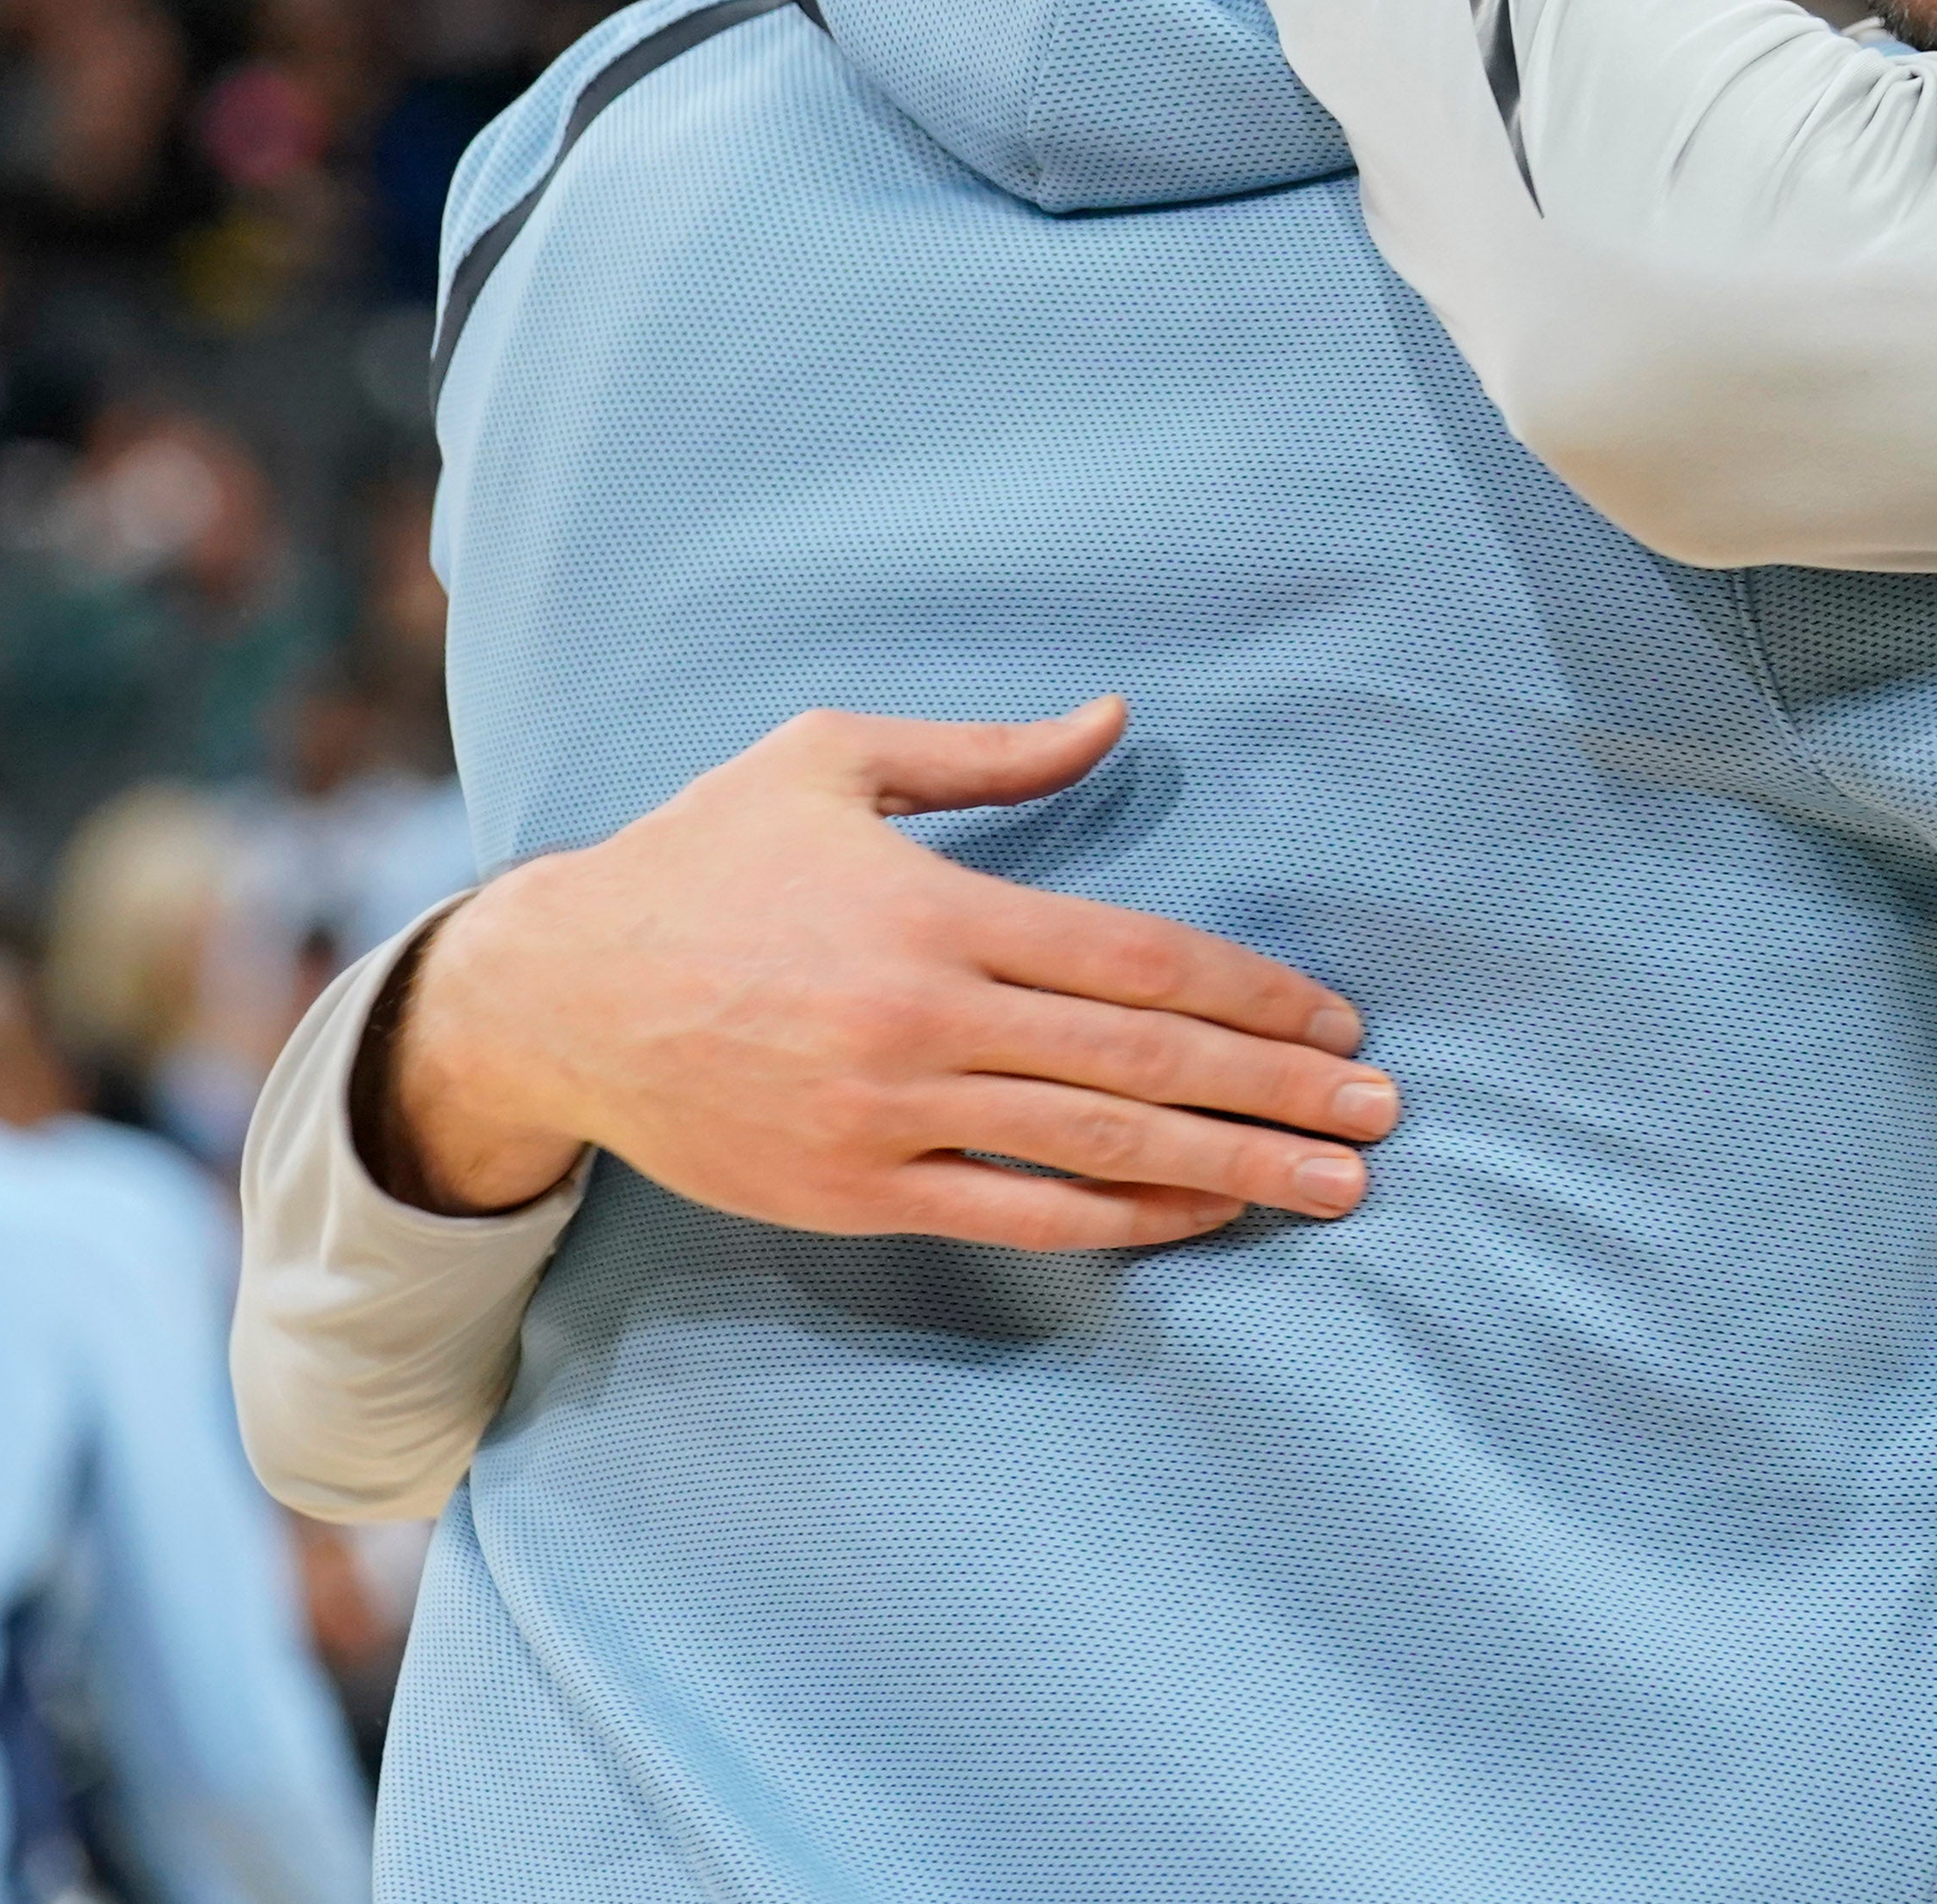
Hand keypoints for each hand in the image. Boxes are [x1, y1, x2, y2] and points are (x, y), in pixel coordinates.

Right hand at [375, 699, 1399, 1248]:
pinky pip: (1018, 1215)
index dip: (1253, 994)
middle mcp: (928, 1022)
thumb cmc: (703, 858)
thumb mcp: (832, 760)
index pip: (1140, 959)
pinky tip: (1205, 1216)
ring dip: (1234, 1169)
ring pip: (1099, 1150)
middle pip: (1146, 1063)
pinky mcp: (855, 1192)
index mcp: (940, 912)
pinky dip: (1123, 1221)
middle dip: (1280, 1092)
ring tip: (1335, 1188)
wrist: (554, 993)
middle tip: (1382, 1115)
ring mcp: (892, 1117)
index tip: (1337, 1021)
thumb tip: (1116, 715)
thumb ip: (989, 753)